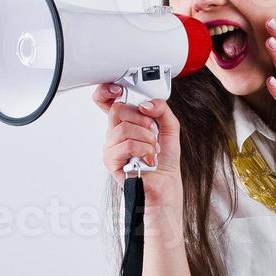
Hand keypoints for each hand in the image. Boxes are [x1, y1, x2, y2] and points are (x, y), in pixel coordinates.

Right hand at [92, 84, 183, 200]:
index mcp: (126, 122)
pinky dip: (144, 150)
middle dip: (142, 120)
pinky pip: (127, 145)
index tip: (119, 90)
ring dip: (147, 139)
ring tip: (152, 150)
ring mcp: (111, 146)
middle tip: (152, 132)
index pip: (106, 101)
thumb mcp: (170, 126)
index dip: (107, 92)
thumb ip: (161, 109)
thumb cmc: (165, 160)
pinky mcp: (111, 160)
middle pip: (117, 109)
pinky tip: (148, 158)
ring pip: (124, 129)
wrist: (166, 184)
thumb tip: (146, 104)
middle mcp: (116, 133)